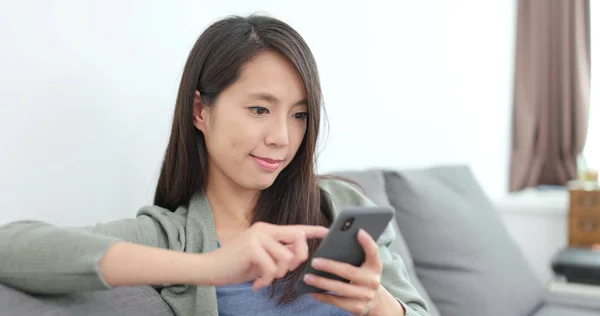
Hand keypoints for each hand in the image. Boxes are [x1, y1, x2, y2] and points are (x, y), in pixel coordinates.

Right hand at [203, 222, 327, 289]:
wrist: (209, 268)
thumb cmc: (236, 266)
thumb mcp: (262, 260)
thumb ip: (279, 255)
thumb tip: (298, 257)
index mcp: (268, 230)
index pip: (296, 228)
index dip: (313, 230)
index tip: (328, 231)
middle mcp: (264, 229)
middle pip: (298, 239)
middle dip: (297, 259)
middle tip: (279, 272)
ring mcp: (257, 236)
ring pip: (285, 259)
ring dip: (277, 275)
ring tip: (263, 279)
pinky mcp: (251, 247)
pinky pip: (271, 268)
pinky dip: (265, 281)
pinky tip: (256, 284)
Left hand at [304, 229, 403, 315]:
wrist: (373, 301)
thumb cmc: (362, 276)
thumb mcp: (364, 264)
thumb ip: (354, 253)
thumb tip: (332, 242)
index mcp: (375, 266)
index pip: (374, 252)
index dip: (367, 242)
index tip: (359, 231)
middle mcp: (373, 281)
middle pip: (349, 272)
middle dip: (330, 266)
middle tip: (314, 261)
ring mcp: (366, 296)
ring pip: (340, 288)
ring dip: (322, 283)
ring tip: (307, 277)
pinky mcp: (357, 308)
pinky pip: (336, 301)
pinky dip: (322, 296)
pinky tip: (311, 291)